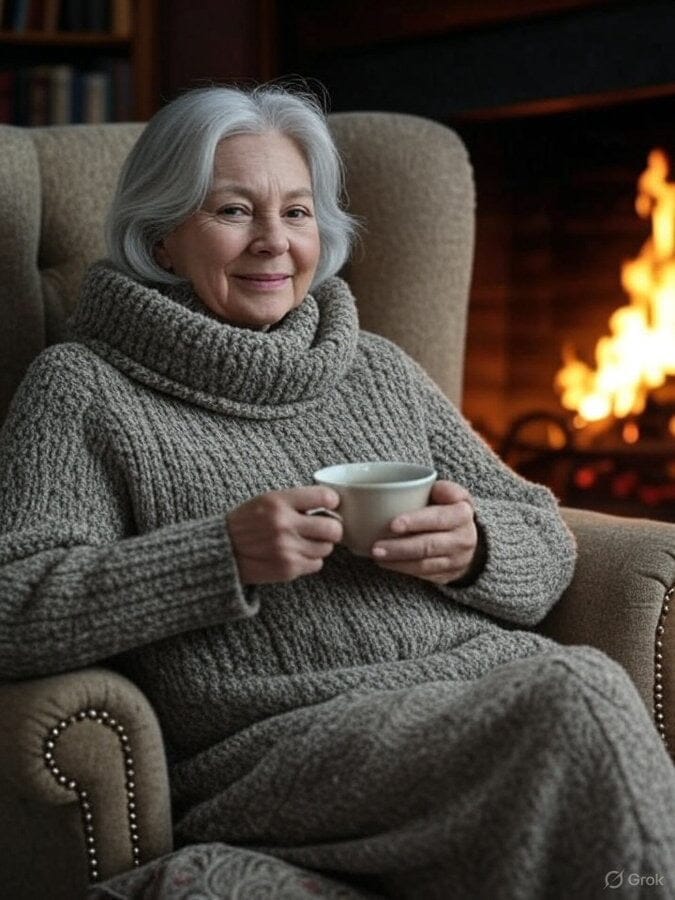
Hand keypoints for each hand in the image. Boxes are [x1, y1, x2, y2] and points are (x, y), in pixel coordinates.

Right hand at [227, 486, 342, 584]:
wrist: (222, 551)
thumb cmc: (247, 522)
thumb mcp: (266, 500)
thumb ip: (296, 501)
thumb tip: (330, 505)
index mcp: (278, 501)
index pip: (325, 497)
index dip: (332, 502)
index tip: (329, 506)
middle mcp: (284, 525)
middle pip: (333, 528)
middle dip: (332, 528)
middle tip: (324, 528)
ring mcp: (287, 549)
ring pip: (326, 548)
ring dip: (319, 545)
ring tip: (304, 542)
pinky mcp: (288, 569)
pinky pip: (316, 564)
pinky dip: (310, 560)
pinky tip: (296, 554)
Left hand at [371, 480, 477, 583]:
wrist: (467, 537)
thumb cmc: (449, 509)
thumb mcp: (451, 493)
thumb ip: (443, 488)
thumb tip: (433, 487)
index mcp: (463, 513)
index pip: (439, 518)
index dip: (416, 522)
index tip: (393, 524)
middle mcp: (463, 538)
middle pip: (429, 545)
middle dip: (400, 547)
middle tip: (376, 546)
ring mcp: (456, 560)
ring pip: (424, 564)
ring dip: (398, 561)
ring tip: (377, 555)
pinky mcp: (447, 575)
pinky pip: (423, 575)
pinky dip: (402, 569)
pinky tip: (386, 563)